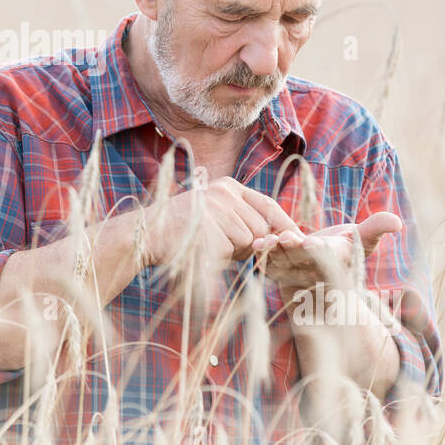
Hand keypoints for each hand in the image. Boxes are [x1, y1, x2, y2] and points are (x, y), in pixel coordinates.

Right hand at [142, 175, 299, 270]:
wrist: (145, 235)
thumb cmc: (182, 232)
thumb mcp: (216, 217)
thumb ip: (243, 221)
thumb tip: (280, 237)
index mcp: (228, 186)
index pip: (268, 205)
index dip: (285, 224)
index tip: (298, 238)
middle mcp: (225, 192)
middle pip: (262, 227)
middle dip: (250, 244)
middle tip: (222, 245)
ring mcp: (217, 208)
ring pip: (249, 240)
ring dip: (235, 252)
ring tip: (208, 244)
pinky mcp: (210, 226)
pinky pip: (231, 250)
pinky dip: (221, 257)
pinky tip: (201, 249)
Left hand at [252, 211, 402, 296]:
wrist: (319, 265)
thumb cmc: (343, 250)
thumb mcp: (362, 240)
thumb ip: (376, 229)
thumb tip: (397, 222)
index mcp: (335, 262)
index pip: (328, 258)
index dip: (320, 252)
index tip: (312, 244)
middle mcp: (314, 271)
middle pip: (302, 260)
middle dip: (293, 250)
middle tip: (285, 238)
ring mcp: (294, 273)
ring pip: (283, 263)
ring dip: (273, 253)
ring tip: (264, 240)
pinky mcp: (277, 271)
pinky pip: (268, 265)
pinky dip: (261, 256)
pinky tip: (254, 244)